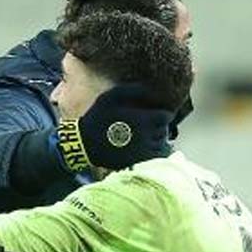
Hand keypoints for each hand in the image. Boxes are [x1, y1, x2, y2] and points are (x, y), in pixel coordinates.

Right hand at [57, 83, 173, 172]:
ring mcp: (142, 152)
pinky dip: (157, 153)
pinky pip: (157, 159)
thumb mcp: (111, 96)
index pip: (166, 117)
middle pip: (164, 131)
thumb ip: (132, 90)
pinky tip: (149, 148)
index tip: (157, 114)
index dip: (163, 114)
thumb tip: (150, 89)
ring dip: (159, 140)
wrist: (85, 144)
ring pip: (163, 145)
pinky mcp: (137, 162)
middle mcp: (146, 136)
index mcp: (142, 120)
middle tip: (151, 125)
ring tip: (149, 137)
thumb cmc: (98, 117)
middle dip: (160, 127)